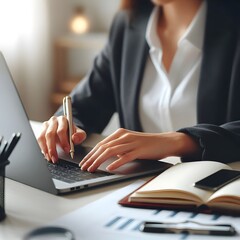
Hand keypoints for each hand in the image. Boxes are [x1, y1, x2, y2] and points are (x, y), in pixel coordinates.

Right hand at [37, 116, 85, 162]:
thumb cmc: (72, 132)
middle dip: (52, 148)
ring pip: (42, 137)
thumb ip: (80, 135)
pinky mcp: (41, 130)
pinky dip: (42, 148)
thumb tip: (74, 138)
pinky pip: (39, 140)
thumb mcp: (79, 133)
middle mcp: (53, 121)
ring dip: (45, 149)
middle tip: (55, 157)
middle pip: (50, 134)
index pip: (61, 130)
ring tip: (50, 158)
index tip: (67, 150)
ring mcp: (46, 125)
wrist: (66, 129)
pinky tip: (46, 154)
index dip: (63, 141)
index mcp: (63, 120)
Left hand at [79, 128, 198, 171]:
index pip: (101, 144)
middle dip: (91, 158)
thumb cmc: (147, 144)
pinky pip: (126, 156)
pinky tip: (110, 168)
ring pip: (111, 151)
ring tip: (92, 169)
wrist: (165, 141)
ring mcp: (132, 142)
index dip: (91, 154)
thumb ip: (119, 148)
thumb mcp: (129, 143)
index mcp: (120, 134)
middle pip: (103, 147)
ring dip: (99, 161)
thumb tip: (108, 157)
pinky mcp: (140, 149)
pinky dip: (117, 162)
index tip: (84, 162)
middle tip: (84, 167)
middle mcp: (124, 136)